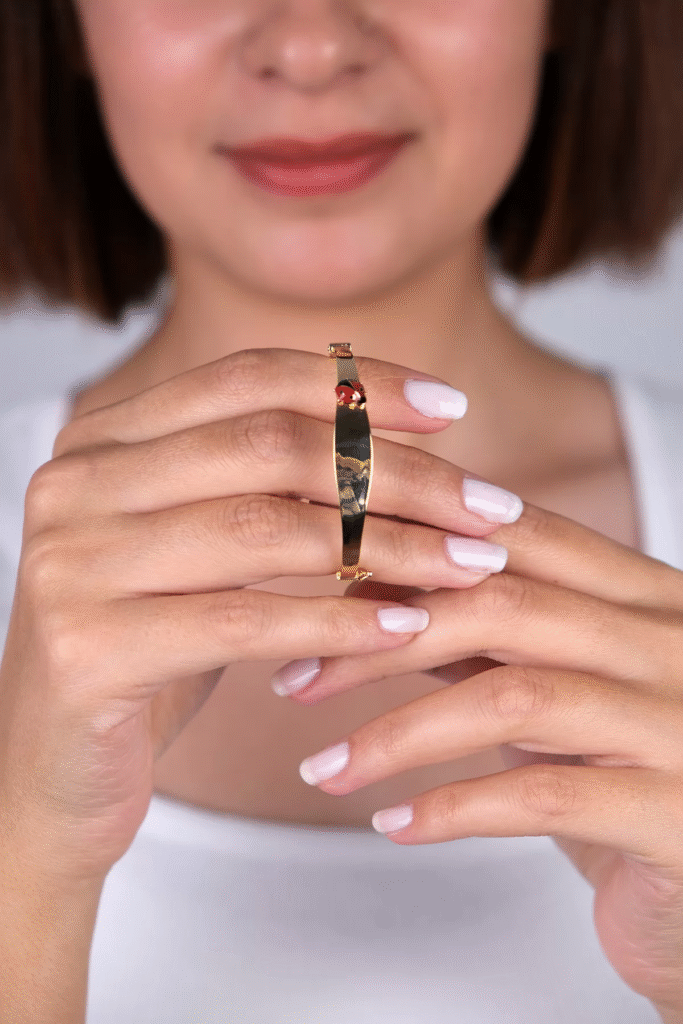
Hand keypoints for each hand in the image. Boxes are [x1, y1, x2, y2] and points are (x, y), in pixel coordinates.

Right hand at [0, 347, 507, 884]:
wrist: (55, 772)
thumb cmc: (150, 652)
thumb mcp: (206, 555)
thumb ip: (271, 491)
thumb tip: (408, 449)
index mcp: (102, 440)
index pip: (247, 378)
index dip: (358, 385)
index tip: (452, 408)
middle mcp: (75, 483)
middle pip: (269, 445)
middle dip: (397, 472)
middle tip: (487, 504)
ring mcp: (71, 562)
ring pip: (267, 528)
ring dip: (391, 548)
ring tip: (471, 565)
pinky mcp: (87, 646)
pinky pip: (246, 621)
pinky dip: (340, 623)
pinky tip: (410, 628)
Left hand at [276, 504, 682, 1015]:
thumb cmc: (627, 772)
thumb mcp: (559, 687)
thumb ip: (486, 638)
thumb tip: (370, 592)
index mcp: (639, 596)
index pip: (516, 538)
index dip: (411, 546)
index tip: (320, 576)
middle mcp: (666, 642)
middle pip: (501, 605)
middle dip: (380, 641)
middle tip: (298, 679)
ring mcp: (677, 723)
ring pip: (512, 698)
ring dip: (397, 734)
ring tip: (324, 769)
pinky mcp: (674, 812)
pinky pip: (544, 798)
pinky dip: (451, 809)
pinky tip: (392, 825)